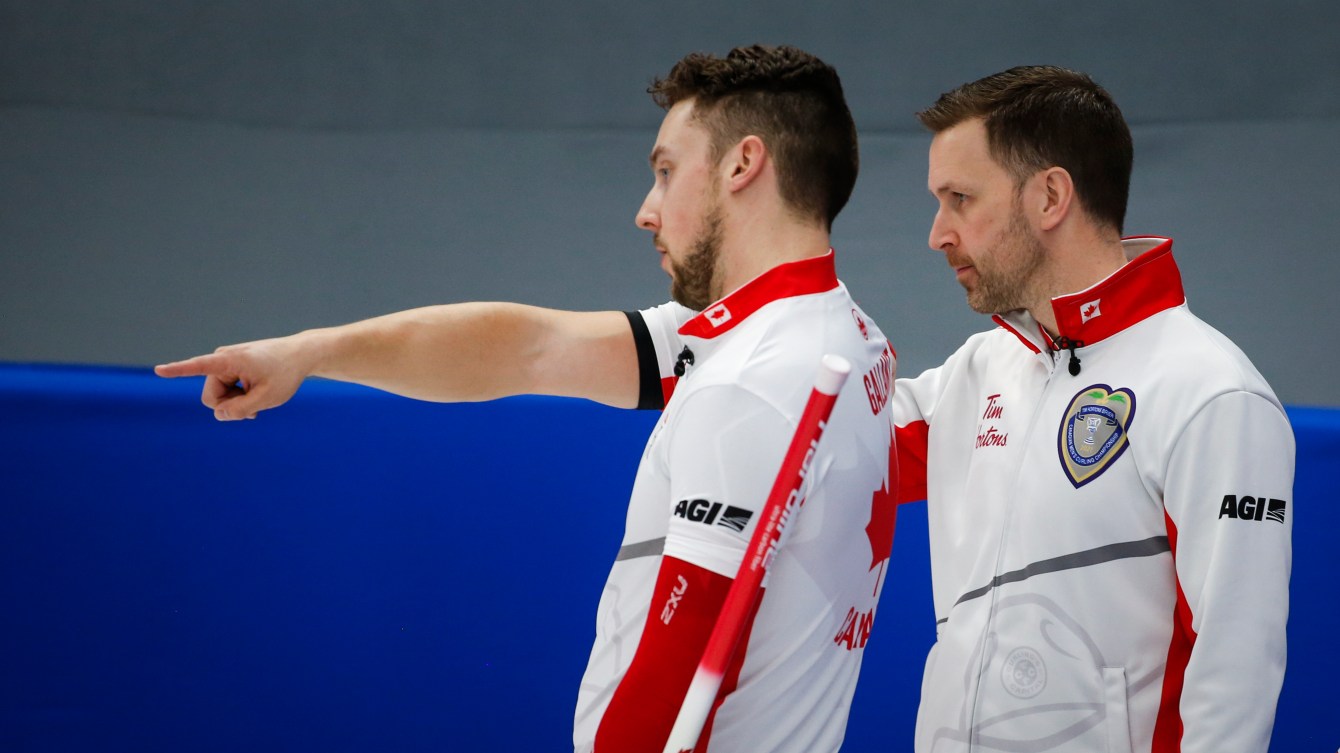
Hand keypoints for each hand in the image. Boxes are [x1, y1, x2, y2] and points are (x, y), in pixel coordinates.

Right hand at [155, 337, 308, 420]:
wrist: (300, 355)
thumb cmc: (286, 374)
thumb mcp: (267, 398)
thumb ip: (240, 410)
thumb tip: (218, 414)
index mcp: (230, 361)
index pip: (198, 367)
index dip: (177, 371)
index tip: (158, 370)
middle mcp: (222, 358)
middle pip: (211, 397)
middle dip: (229, 406)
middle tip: (254, 408)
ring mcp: (225, 361)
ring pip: (219, 396)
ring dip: (236, 402)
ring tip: (258, 398)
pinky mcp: (230, 366)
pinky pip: (226, 389)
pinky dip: (239, 396)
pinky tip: (254, 396)